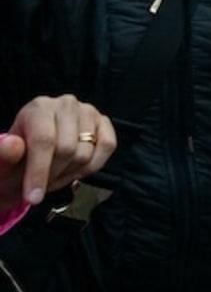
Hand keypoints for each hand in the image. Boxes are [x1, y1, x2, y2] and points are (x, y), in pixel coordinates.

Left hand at [0, 96, 115, 209]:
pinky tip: (76, 170)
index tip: (32, 199)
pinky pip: (108, 146)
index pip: (44, 141)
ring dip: (70, 173)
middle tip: (41, 184)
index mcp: (38, 109)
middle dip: (53, 175)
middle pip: (68, 149)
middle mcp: (65, 104)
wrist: (29, 160)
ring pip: (86, 152)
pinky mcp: (103, 121)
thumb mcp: (3, 165)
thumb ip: (4, 157)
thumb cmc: (14, 163)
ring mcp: (87, 111)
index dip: (38, 172)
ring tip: (55, 175)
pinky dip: (94, 165)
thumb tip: (12, 145)